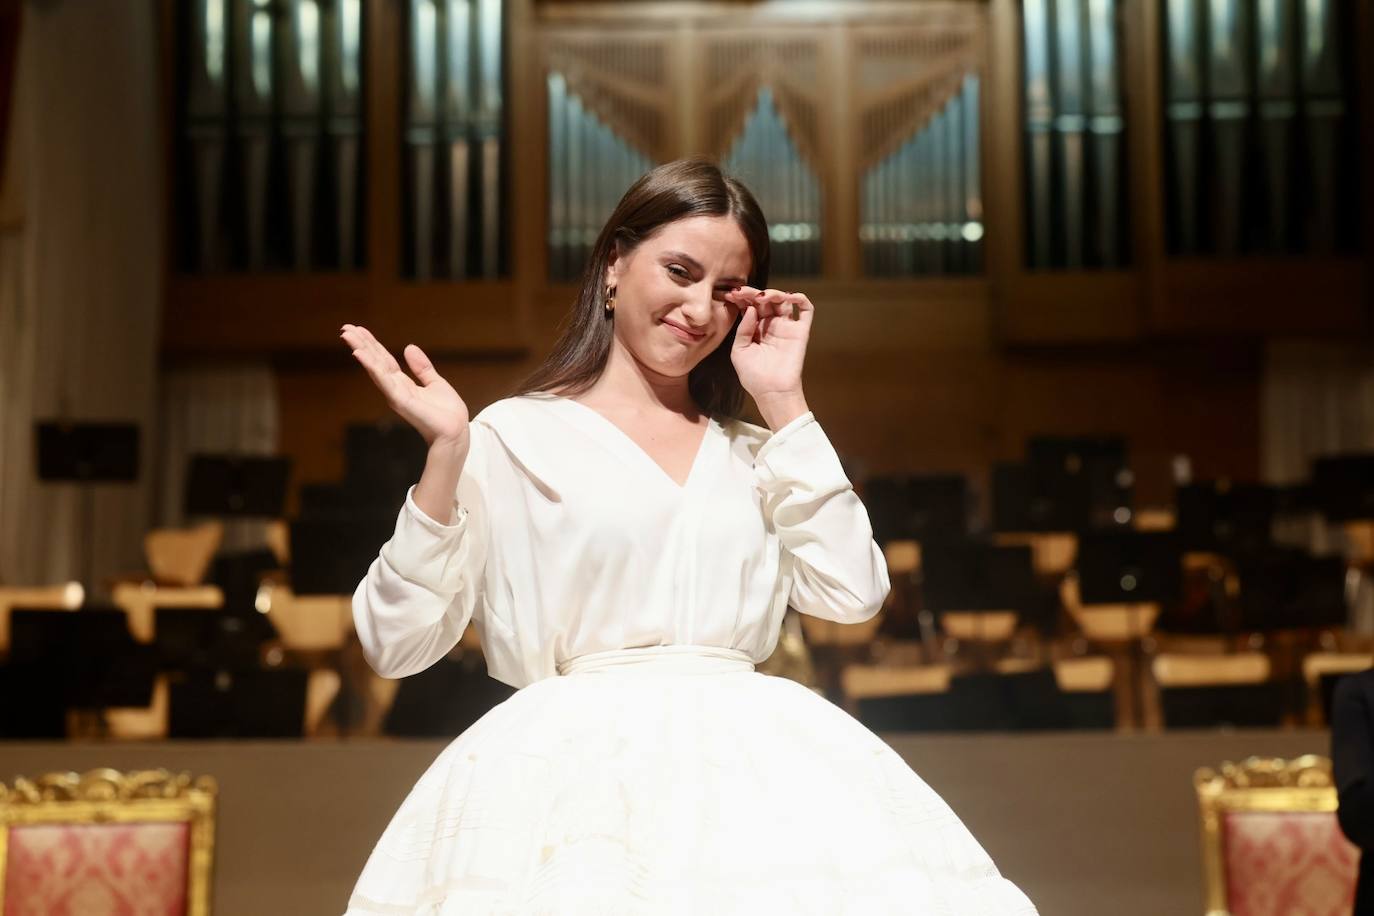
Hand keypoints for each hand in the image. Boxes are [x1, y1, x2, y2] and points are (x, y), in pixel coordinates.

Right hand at [340, 324, 468, 448]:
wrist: (456, 431)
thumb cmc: (447, 413)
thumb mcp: (435, 383)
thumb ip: (422, 367)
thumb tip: (409, 347)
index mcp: (403, 383)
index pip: (383, 360)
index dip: (372, 344)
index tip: (359, 329)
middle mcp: (395, 388)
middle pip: (375, 361)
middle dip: (361, 344)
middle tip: (345, 328)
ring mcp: (396, 394)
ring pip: (375, 368)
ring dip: (361, 351)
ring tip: (347, 335)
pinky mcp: (400, 400)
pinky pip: (384, 380)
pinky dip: (371, 366)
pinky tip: (360, 354)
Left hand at [724, 286, 812, 427]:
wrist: (772, 392)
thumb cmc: (753, 376)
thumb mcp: (739, 351)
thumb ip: (743, 329)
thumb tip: (752, 308)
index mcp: (755, 329)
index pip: (750, 306)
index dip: (742, 298)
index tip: (731, 294)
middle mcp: (771, 325)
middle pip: (765, 301)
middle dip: (753, 293)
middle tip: (743, 292)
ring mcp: (786, 327)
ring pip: (783, 301)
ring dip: (773, 293)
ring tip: (762, 297)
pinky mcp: (801, 331)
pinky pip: (806, 310)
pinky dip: (800, 298)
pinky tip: (788, 296)